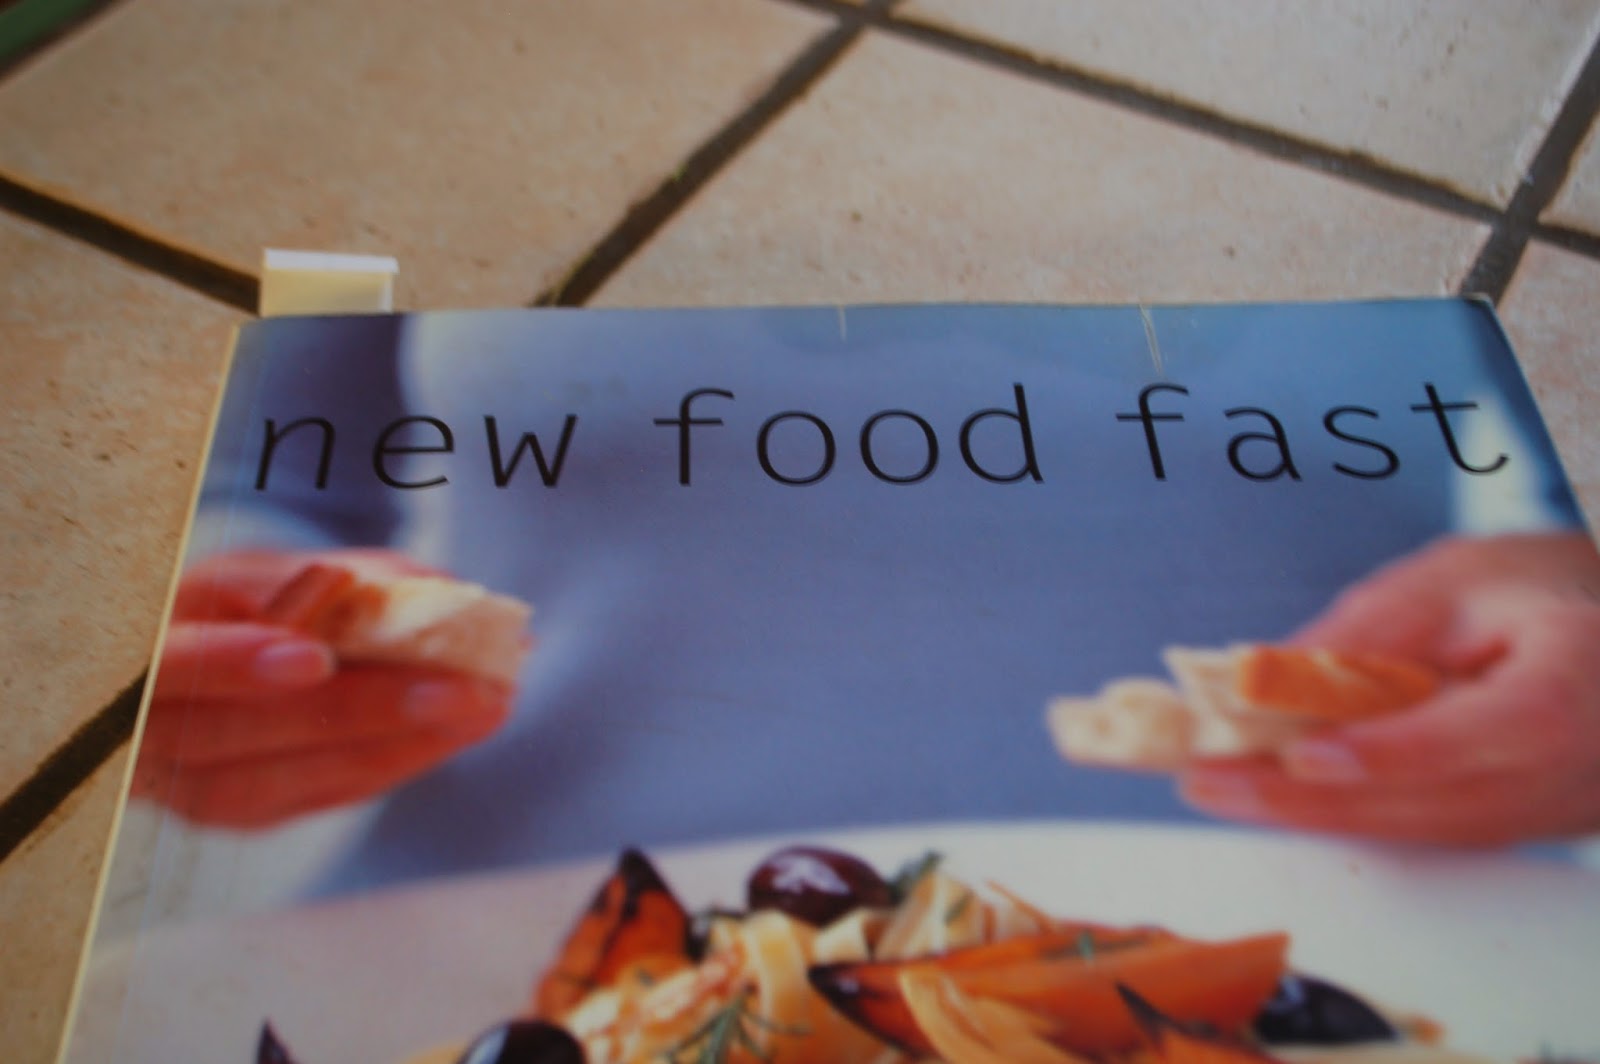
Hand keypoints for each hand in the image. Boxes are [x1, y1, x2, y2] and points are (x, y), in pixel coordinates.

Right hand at [132, 549, 513, 829]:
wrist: (187, 666)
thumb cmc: (229, 605)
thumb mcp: (264, 573)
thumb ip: (340, 578)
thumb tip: (444, 591)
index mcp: (136, 651)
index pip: (169, 664)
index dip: (236, 665)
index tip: (313, 656)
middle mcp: (147, 733)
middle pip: (246, 735)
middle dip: (363, 711)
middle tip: (464, 692)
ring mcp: (190, 785)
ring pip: (288, 780)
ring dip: (397, 745)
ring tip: (485, 708)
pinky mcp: (240, 812)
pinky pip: (319, 794)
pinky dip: (392, 761)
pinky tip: (452, 733)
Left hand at [1179, 532, 1599, 846]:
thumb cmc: (1532, 590)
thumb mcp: (1453, 581)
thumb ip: (1371, 632)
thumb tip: (1272, 680)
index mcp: (1579, 682)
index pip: (1498, 730)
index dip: (1397, 751)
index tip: (1307, 756)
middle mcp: (1580, 767)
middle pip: (1440, 798)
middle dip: (1314, 796)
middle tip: (1210, 779)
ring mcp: (1558, 810)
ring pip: (1426, 829)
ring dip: (1316, 815)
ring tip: (1219, 788)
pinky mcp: (1525, 828)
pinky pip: (1429, 833)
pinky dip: (1350, 816)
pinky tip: (1275, 797)